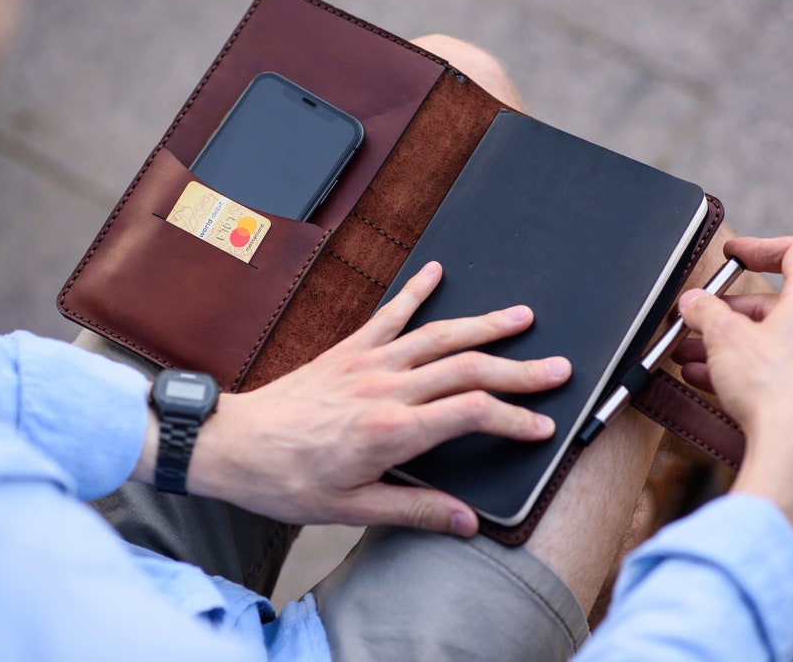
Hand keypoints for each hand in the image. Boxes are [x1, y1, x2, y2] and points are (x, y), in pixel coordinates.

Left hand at [181, 261, 570, 536]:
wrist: (233, 445)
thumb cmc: (286, 481)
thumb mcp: (351, 509)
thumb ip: (413, 510)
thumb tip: (465, 521)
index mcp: (391, 431)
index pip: (472, 414)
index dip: (514, 417)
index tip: (541, 424)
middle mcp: (385, 388)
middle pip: (468, 368)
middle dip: (519, 369)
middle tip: (559, 369)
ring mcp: (367, 362)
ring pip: (439, 335)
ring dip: (484, 324)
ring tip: (522, 316)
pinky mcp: (348, 350)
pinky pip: (389, 314)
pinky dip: (415, 291)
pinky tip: (435, 272)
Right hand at [676, 237, 792, 544]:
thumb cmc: (771, 386)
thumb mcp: (723, 335)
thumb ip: (703, 310)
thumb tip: (692, 301)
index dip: (760, 247)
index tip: (733, 254)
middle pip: (772, 305)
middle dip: (726, 312)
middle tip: (694, 320)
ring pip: (768, 342)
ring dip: (726, 345)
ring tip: (688, 356)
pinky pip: (773, 372)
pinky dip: (740, 370)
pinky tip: (705, 381)